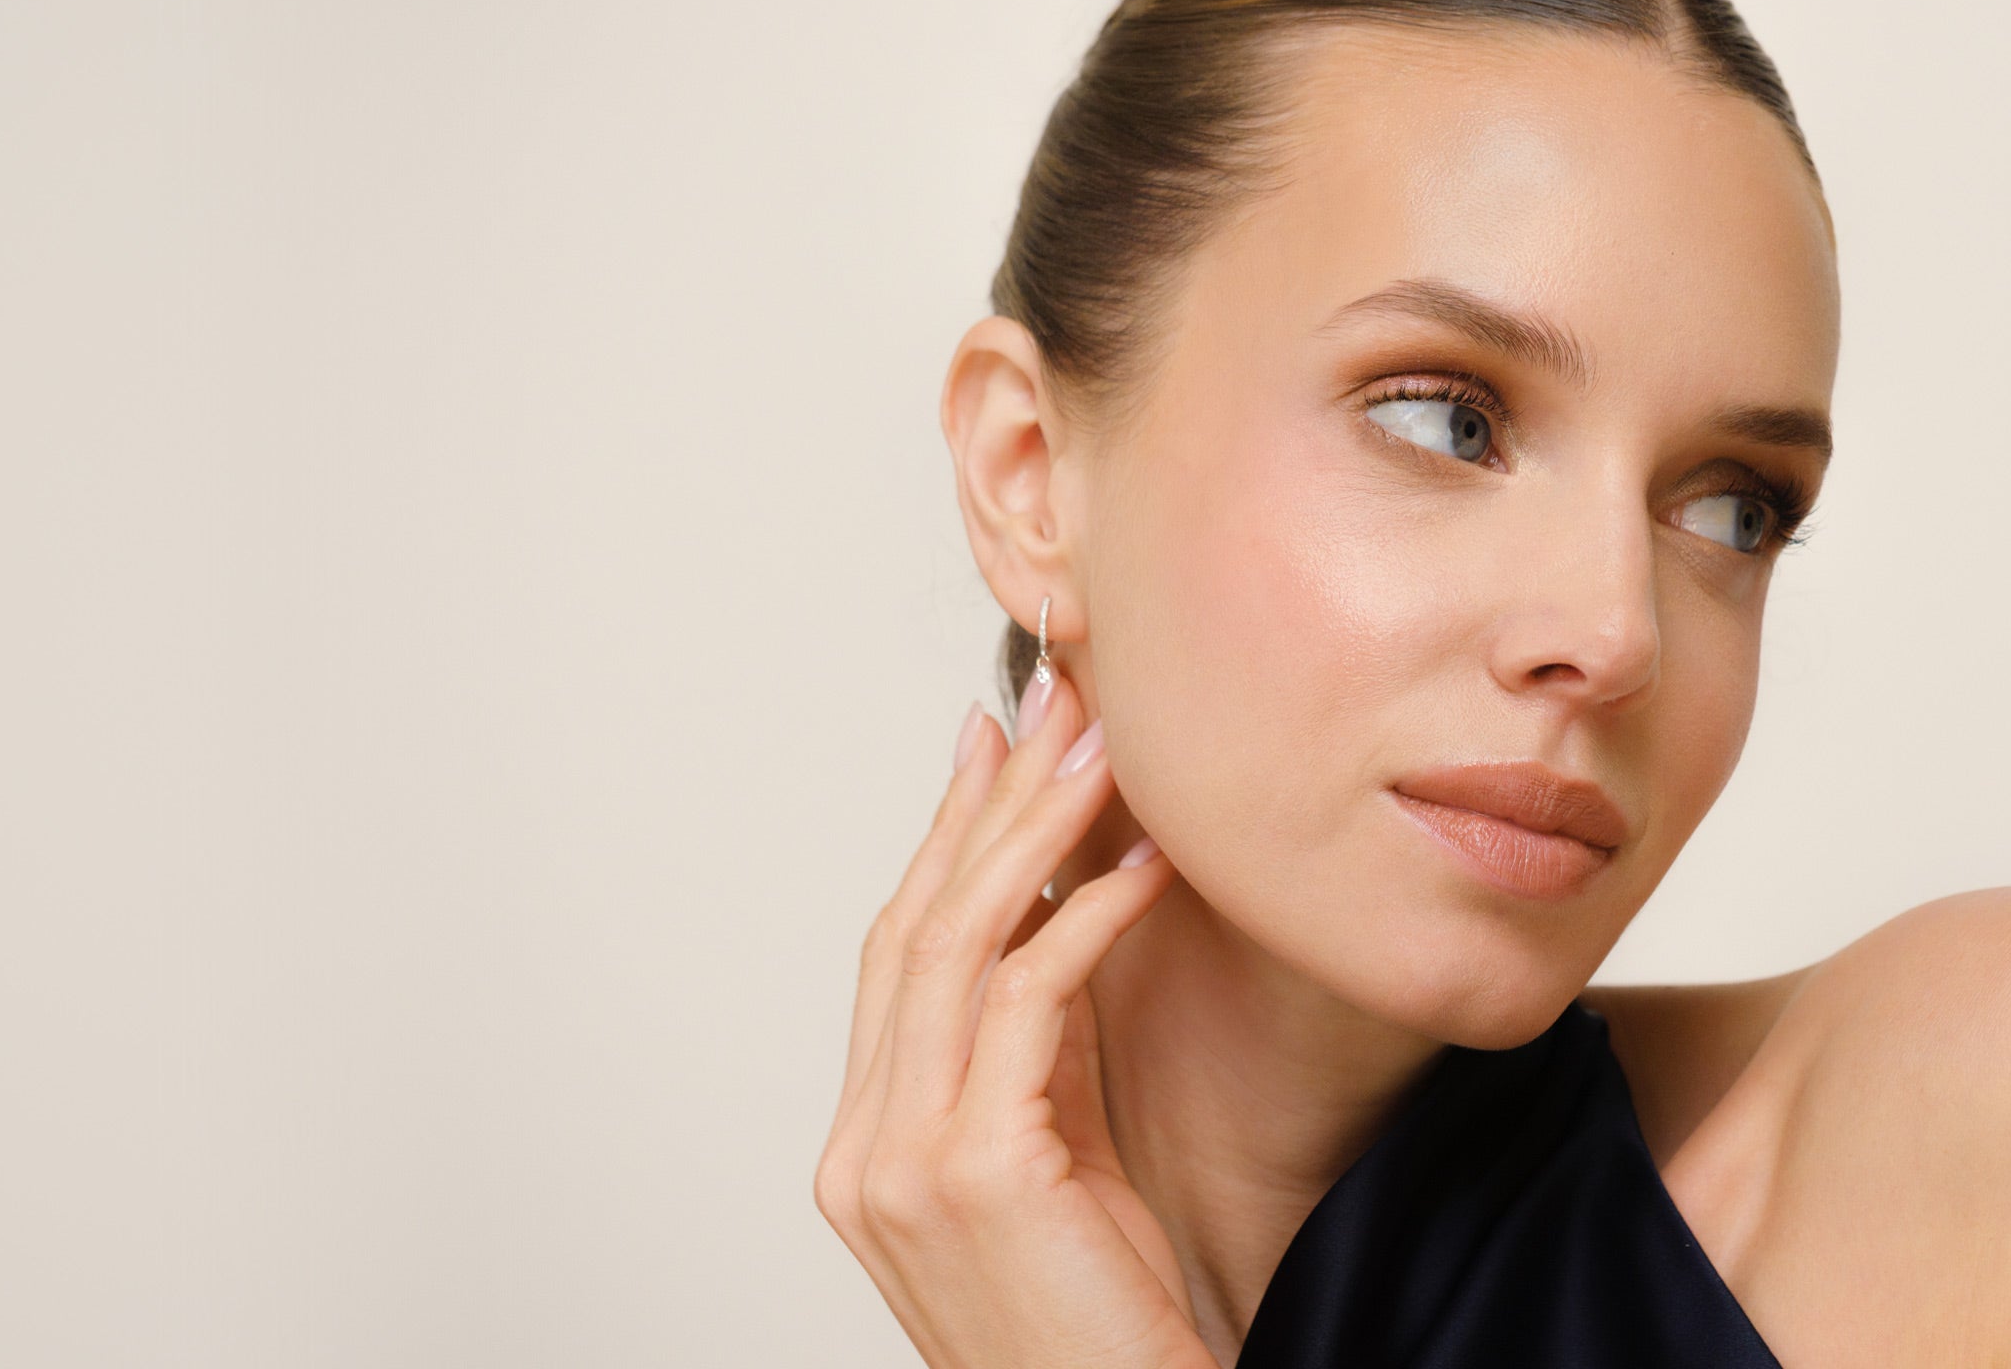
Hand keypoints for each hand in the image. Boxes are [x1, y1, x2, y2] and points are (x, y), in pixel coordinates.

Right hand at [815, 672, 1209, 1368]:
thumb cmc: (1104, 1332)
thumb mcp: (1054, 1175)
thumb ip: (1030, 1069)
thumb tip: (1053, 930)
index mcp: (865, 1156)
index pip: (894, 961)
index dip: (942, 842)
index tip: (991, 745)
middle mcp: (862, 1155)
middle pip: (912, 932)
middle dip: (984, 807)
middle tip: (1053, 704)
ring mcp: (903, 1165)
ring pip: (957, 948)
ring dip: (1036, 834)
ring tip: (1105, 752)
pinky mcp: (975, 1171)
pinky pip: (1031, 1003)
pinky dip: (1088, 919)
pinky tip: (1148, 868)